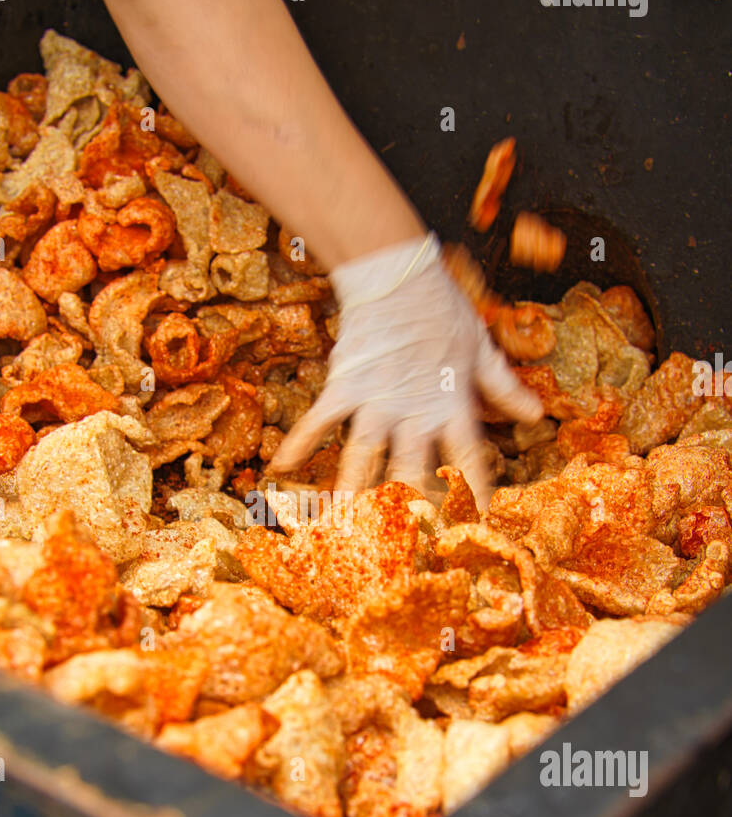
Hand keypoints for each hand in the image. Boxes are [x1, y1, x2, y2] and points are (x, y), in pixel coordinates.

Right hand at [271, 232, 543, 508]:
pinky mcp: (345, 385)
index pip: (468, 459)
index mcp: (451, 406)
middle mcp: (414, 412)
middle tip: (405, 541)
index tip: (479, 523)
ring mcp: (376, 401)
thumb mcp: (481, 349)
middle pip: (412, 470)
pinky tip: (282, 469)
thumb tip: (535, 415)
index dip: (475, 492)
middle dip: (408, 507)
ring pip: (364, 456)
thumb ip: (502, 388)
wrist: (398, 274)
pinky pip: (319, 420)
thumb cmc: (442, 310)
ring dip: (354, 490)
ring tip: (344, 524)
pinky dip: (300, 442)